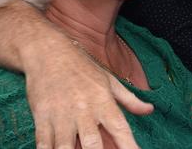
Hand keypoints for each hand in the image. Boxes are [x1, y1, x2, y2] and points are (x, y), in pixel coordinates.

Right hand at [24, 37, 152, 148]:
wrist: (48, 51)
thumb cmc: (81, 66)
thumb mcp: (109, 80)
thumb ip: (129, 100)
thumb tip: (149, 110)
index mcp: (103, 101)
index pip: (121, 129)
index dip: (129, 147)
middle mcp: (84, 110)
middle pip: (93, 143)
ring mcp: (61, 115)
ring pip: (65, 147)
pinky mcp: (41, 117)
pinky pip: (43, 143)